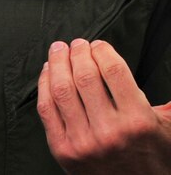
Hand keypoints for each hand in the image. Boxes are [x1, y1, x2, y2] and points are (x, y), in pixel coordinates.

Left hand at [37, 38, 170, 173]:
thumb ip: (161, 102)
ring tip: (59, 52)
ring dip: (57, 63)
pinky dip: (43, 85)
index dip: (102, 50)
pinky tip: (47, 73)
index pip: (113, 70)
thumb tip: (160, 74)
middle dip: (77, 52)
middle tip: (75, 44)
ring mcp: (83, 141)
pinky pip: (46, 108)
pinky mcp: (62, 149)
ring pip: (61, 89)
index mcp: (137, 121)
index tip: (98, 45)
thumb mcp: (164, 128)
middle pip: (84, 76)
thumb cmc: (150, 156)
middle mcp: (109, 131)